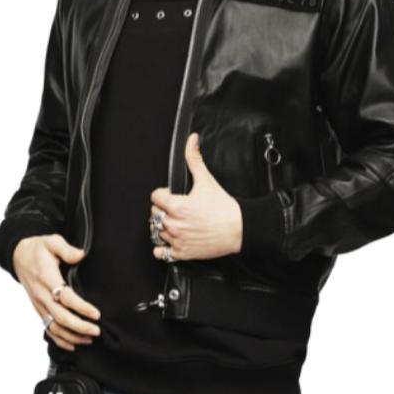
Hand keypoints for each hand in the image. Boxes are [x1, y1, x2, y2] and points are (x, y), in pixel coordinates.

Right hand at [13, 234, 102, 350]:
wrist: (19, 256)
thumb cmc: (39, 249)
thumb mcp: (52, 242)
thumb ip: (67, 249)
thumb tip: (81, 255)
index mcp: (46, 278)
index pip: (65, 297)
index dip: (81, 307)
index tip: (96, 314)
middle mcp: (41, 295)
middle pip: (60, 317)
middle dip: (79, 326)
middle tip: (96, 331)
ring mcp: (39, 304)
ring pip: (54, 326)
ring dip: (72, 336)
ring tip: (89, 339)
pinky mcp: (38, 310)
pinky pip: (47, 328)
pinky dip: (60, 339)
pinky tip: (73, 345)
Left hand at [149, 132, 242, 260]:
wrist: (239, 228)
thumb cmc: (224, 207)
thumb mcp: (207, 180)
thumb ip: (195, 159)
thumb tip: (191, 141)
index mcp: (177, 206)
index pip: (155, 198)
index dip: (163, 194)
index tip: (171, 196)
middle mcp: (175, 224)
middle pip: (154, 215)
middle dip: (163, 210)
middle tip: (176, 210)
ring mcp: (178, 240)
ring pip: (157, 232)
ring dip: (164, 228)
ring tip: (177, 224)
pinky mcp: (183, 253)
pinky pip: (161, 253)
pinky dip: (163, 249)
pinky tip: (171, 241)